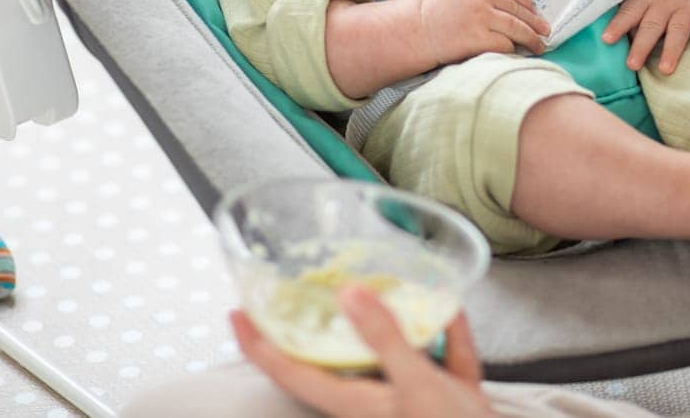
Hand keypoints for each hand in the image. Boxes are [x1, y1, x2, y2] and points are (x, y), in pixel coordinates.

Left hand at [232, 287, 492, 417]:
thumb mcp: (415, 384)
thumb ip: (384, 338)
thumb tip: (349, 293)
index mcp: (353, 403)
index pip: (290, 370)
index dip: (258, 344)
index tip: (235, 313)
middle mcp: (374, 400)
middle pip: (334, 359)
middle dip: (317, 326)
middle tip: (297, 290)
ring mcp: (411, 398)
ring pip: (389, 353)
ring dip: (387, 323)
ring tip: (379, 287)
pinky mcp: (447, 396)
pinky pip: (441, 356)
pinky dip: (447, 332)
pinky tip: (454, 307)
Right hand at [417, 0, 549, 63]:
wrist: (418, 30)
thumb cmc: (438, 11)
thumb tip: (512, 3)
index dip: (528, 3)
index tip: (535, 11)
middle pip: (518, 10)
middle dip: (535, 22)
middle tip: (546, 31)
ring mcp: (481, 18)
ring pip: (516, 27)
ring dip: (532, 38)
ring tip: (539, 45)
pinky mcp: (479, 38)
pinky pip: (505, 44)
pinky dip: (514, 49)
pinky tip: (518, 53)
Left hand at [603, 0, 689, 74]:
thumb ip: (627, 17)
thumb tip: (610, 45)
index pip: (629, 12)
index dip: (618, 25)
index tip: (607, 40)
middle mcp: (664, 0)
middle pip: (652, 25)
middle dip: (642, 46)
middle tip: (633, 65)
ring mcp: (684, 4)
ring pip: (677, 29)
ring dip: (672, 49)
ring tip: (665, 69)